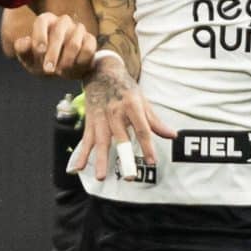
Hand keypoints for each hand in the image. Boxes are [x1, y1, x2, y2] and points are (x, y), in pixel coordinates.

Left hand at [13, 11, 96, 79]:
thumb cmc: (41, 60)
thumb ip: (22, 49)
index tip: (39, 51)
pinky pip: (88, 50)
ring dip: (66, 61)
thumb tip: (26, 42)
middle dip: (52, 54)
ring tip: (60, 72)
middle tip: (48, 71)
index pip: (42, 21)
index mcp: (45, 20)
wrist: (62, 69)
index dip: (40, 35)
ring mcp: (78, 29)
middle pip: (58, 33)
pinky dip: (80, 62)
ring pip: (74, 44)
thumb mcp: (28, 58)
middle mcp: (62, 21)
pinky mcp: (90, 39)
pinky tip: (73, 69)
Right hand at [71, 56, 176, 181]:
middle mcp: (115, 113)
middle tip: (129, 177)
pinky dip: (81, 155)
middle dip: (125, 157)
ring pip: (100, 141)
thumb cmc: (126, 90)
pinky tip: (77, 169)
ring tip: (101, 177)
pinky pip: (86, 141)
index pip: (142, 129)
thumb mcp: (143, 101)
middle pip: (120, 138)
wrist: (102, 73)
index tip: (152, 161)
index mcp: (132, 106)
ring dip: (100, 160)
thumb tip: (172, 136)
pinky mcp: (90, 123)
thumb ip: (156, 121)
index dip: (147, 146)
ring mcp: (101, 118)